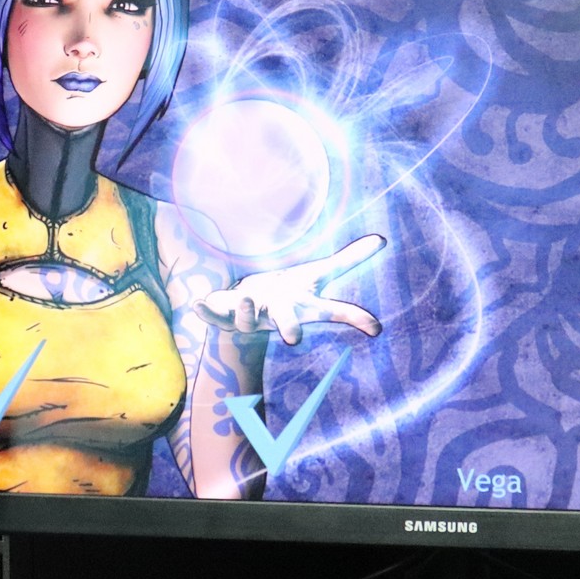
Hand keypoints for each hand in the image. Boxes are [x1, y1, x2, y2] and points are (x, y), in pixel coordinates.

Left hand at [195, 235, 385, 344]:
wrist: (252, 306)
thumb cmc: (288, 291)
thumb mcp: (318, 273)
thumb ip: (348, 260)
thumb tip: (382, 240)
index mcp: (303, 306)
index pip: (333, 311)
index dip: (354, 319)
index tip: (375, 328)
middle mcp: (278, 316)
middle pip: (287, 323)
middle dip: (289, 328)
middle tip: (294, 338)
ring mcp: (252, 318)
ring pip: (248, 322)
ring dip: (246, 312)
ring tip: (248, 296)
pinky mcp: (226, 316)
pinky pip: (215, 317)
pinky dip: (206, 312)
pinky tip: (197, 304)